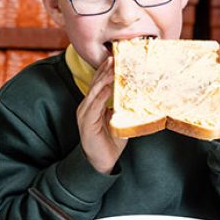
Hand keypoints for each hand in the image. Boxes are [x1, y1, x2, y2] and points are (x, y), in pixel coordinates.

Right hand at [76, 56, 126, 173]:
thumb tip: (134, 95)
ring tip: (112, 67)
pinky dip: (102, 95)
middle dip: (104, 70)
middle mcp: (86, 107)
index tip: (115, 58)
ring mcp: (85, 114)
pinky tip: (109, 87)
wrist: (102, 162)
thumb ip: (121, 108)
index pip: (98, 84)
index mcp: (92, 105)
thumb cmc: (110, 142)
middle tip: (114, 57)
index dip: (105, 71)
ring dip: (103, 79)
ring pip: (94, 92)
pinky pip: (95, 106)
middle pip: (95, 84)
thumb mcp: (117, 121)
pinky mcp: (86, 123)